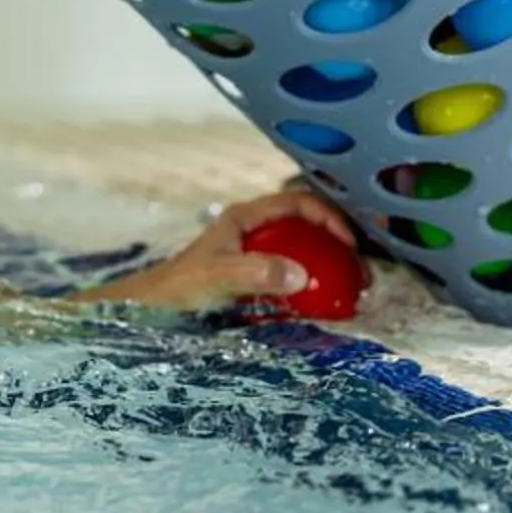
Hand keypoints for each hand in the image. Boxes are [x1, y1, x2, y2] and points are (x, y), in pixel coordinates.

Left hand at [76, 188, 359, 311]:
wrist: (151, 311)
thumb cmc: (178, 288)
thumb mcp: (217, 277)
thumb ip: (254, 272)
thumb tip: (301, 274)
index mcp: (245, 217)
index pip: (299, 201)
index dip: (330, 216)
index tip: (349, 245)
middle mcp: (254, 230)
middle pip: (307, 225)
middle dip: (338, 243)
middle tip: (361, 274)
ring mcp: (255, 253)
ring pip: (303, 250)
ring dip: (329, 266)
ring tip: (352, 291)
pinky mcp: (254, 277)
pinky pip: (292, 274)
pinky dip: (313, 285)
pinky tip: (326, 305)